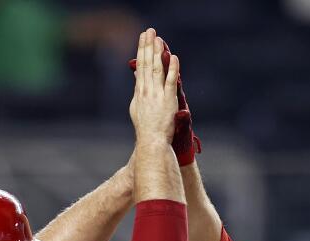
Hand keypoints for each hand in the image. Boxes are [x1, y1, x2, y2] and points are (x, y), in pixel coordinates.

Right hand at [128, 29, 179, 145]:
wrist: (151, 141)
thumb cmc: (146, 127)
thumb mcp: (138, 105)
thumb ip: (139, 89)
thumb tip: (137, 74)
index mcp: (140, 92)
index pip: (140, 66)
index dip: (142, 51)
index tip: (143, 38)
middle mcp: (146, 91)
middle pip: (146, 64)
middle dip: (148, 46)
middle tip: (149, 31)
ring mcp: (157, 95)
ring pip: (156, 69)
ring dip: (157, 53)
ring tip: (158, 38)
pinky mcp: (168, 100)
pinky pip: (170, 81)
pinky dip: (172, 68)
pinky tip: (172, 57)